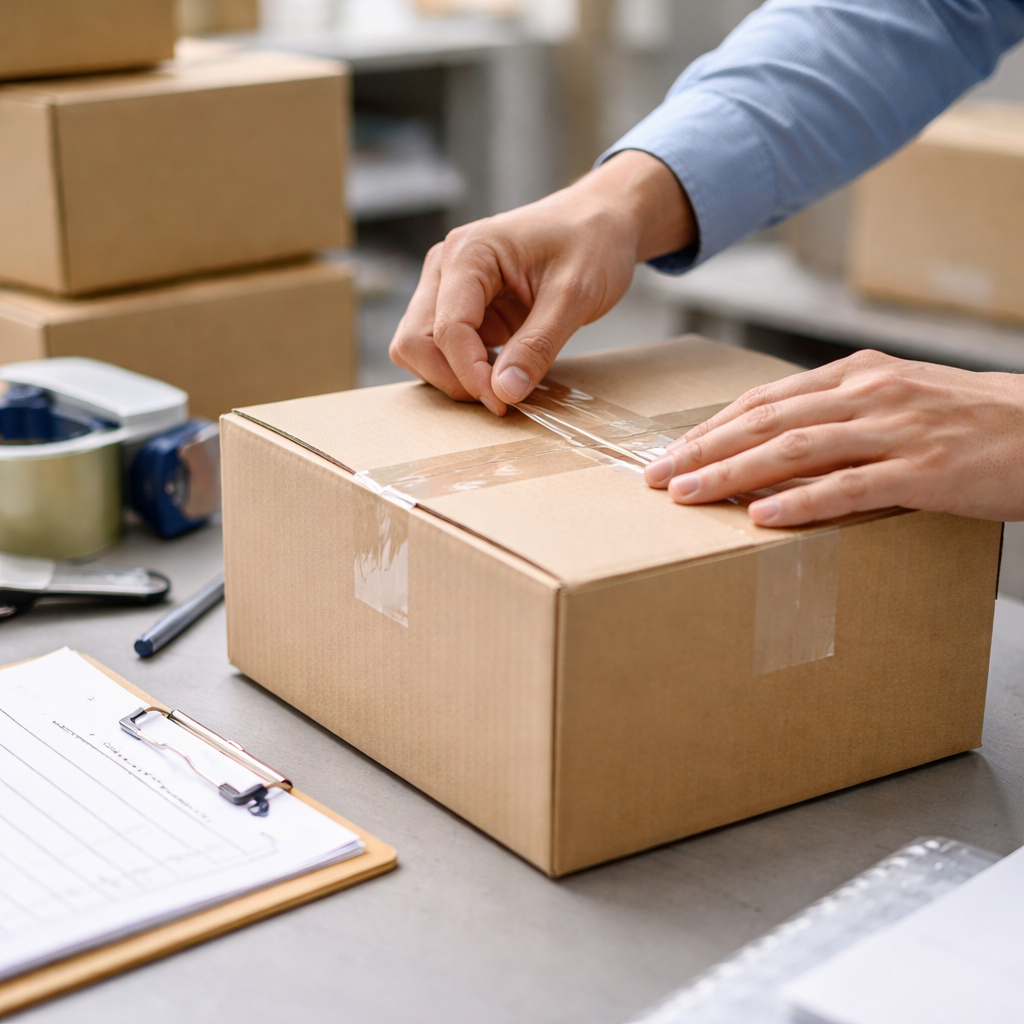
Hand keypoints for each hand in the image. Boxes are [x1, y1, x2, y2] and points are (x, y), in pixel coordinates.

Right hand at [389, 150, 695, 414]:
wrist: (602, 221)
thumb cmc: (591, 242)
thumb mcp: (575, 295)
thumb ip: (538, 345)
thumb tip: (504, 393)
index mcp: (469, 253)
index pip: (447, 329)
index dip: (470, 374)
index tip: (504, 402)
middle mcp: (446, 268)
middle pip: (416, 342)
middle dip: (453, 379)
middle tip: (501, 398)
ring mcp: (448, 289)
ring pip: (420, 350)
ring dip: (454, 377)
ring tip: (503, 384)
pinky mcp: (462, 309)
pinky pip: (444, 351)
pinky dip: (465, 371)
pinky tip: (503, 372)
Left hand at [643, 349, 1023, 525]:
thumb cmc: (969, 421)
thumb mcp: (898, 400)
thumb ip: (840, 414)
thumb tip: (778, 445)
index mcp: (857, 374)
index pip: (765, 399)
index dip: (712, 427)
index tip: (672, 451)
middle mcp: (869, 394)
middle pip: (766, 421)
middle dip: (702, 450)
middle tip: (656, 477)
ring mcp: (896, 430)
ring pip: (796, 449)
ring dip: (732, 473)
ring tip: (687, 496)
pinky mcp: (924, 471)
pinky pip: (850, 488)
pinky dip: (801, 502)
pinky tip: (761, 517)